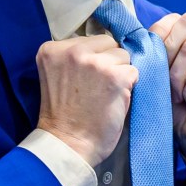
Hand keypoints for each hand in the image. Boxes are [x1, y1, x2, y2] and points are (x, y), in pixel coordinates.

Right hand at [36, 35, 137, 166]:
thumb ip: (74, 57)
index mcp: (52, 49)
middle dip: (108, 61)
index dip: (93, 58)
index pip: (89, 39)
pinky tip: (114, 100)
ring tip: (105, 94)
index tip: (84, 78)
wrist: (67, 145)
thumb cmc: (63, 115)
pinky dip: (129, 87)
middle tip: (97, 86)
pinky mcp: (115, 77)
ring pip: (123, 56)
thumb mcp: (57, 74)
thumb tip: (106, 45)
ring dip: (119, 74)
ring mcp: (94, 62)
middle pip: (108, 42)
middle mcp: (73, 50)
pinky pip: (133, 71)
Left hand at [150, 12, 185, 167]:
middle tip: (162, 76)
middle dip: (167, 50)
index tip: (148, 60)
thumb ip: (154, 53)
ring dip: (177, 75)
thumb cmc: (177, 103)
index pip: (174, 18)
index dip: (158, 35)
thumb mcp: (159, 75)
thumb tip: (137, 40)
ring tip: (178, 95)